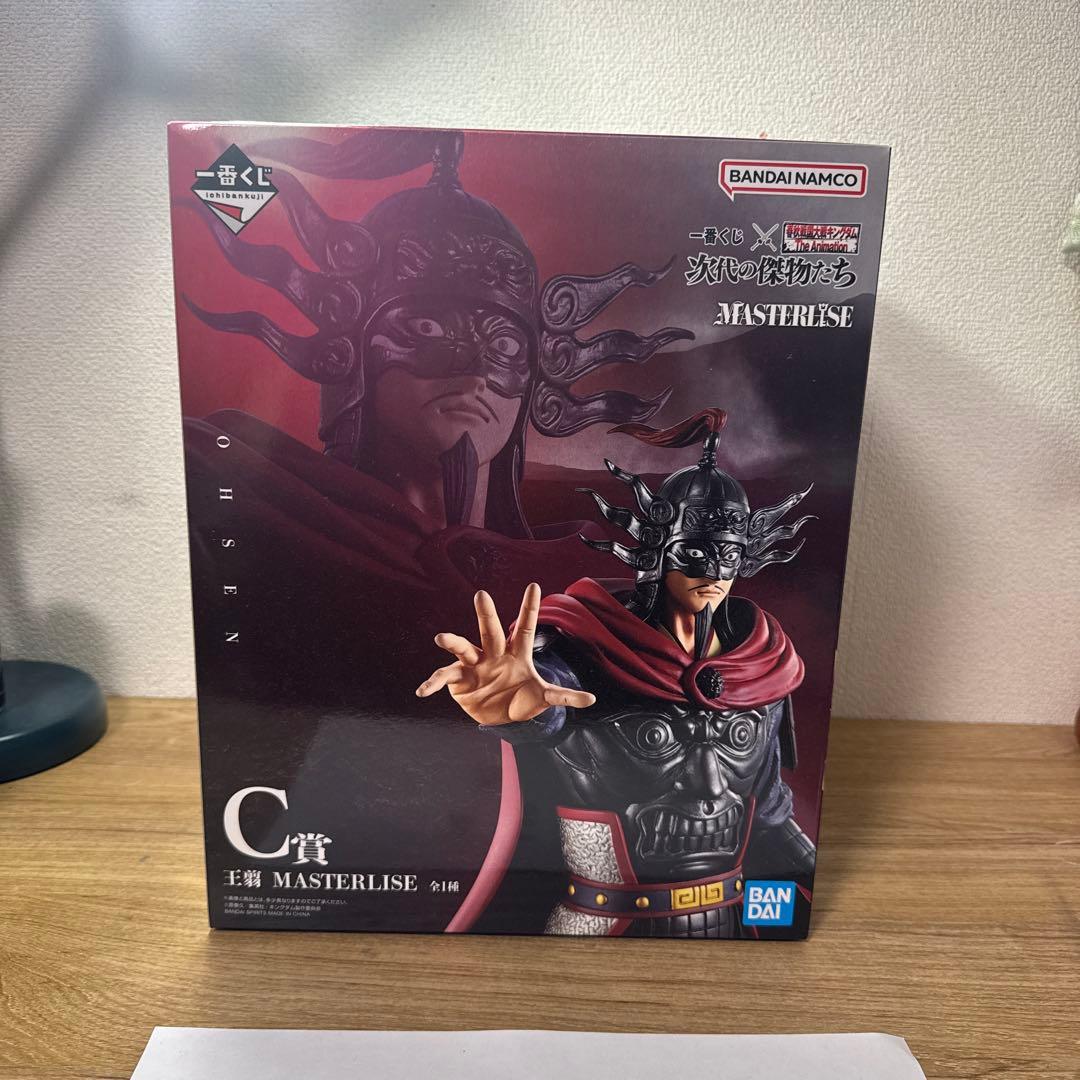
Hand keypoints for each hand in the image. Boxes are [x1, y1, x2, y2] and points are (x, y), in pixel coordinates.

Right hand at [415, 583, 595, 725]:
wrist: (500, 715)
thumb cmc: (522, 698)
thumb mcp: (543, 697)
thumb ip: (564, 696)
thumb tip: (592, 699)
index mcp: (516, 654)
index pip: (525, 628)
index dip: (529, 608)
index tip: (534, 586)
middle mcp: (494, 653)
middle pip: (491, 631)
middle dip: (486, 615)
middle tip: (482, 595)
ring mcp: (475, 664)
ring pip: (463, 648)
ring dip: (453, 642)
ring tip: (441, 638)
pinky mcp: (459, 679)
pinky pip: (444, 677)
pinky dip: (433, 683)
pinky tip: (423, 691)